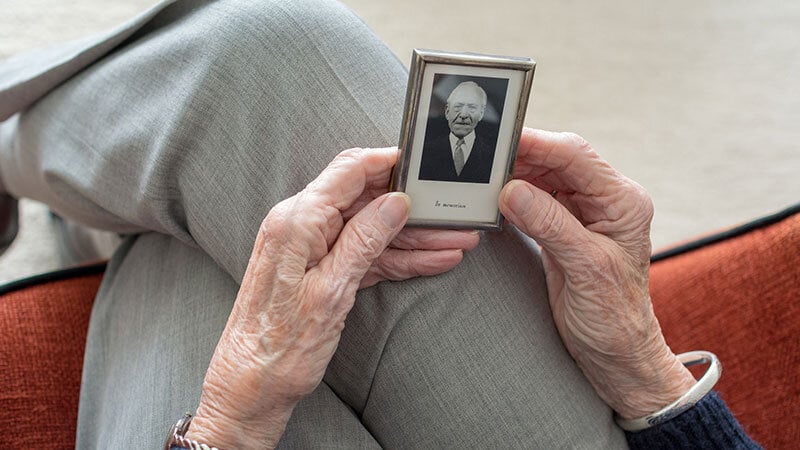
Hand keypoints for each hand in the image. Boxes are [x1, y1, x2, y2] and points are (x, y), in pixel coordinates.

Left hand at [188, 147, 477, 447]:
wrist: (250, 388)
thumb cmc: (279, 348)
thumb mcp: (331, 292)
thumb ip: (363, 240)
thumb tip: (395, 203)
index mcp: (297, 221)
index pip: (349, 171)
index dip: (388, 162)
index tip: (423, 161)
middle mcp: (301, 226)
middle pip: (366, 201)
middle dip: (413, 207)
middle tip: (453, 213)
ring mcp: (311, 249)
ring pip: (371, 231)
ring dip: (414, 237)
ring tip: (456, 240)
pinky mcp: (320, 271)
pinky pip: (364, 255)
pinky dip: (397, 259)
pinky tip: (432, 259)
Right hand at [498, 129, 694, 418]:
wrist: (617, 354)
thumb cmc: (615, 318)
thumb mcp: (586, 269)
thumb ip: (551, 225)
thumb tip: (511, 190)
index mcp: (622, 202)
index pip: (576, 157)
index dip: (538, 143)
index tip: (502, 138)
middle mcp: (605, 201)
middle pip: (558, 161)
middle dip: (520, 155)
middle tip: (481, 154)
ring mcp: (584, 214)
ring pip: (544, 177)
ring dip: (513, 174)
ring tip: (481, 173)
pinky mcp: (564, 228)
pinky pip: (535, 200)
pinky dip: (513, 196)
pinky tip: (493, 196)